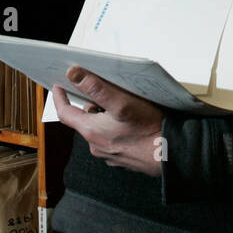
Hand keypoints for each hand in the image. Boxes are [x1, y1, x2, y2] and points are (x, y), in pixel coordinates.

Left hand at [50, 67, 164, 176]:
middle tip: (104, 90)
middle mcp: (97, 146)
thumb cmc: (149, 129)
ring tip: (123, 106)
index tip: (58, 85)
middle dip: (91, 105)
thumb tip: (73, 74)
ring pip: (101, 130)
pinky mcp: (124, 159)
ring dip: (106, 118)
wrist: (173, 155)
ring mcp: (110, 155)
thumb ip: (96, 88)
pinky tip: (133, 124)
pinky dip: (117, 129)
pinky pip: (114, 140)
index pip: (65, 113)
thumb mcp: (122, 102)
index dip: (59, 98)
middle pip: (85, 120)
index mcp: (91, 132)